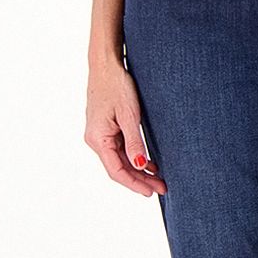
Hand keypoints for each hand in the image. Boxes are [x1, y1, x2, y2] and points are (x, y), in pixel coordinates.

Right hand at [86, 57, 165, 196]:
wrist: (106, 65)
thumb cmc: (116, 85)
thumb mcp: (129, 115)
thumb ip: (134, 142)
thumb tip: (139, 166)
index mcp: (98, 139)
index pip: (116, 171)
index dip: (134, 184)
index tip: (151, 192)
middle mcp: (95, 140)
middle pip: (119, 168)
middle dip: (140, 180)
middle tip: (162, 188)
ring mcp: (100, 134)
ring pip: (120, 160)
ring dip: (139, 170)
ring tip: (159, 179)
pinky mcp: (106, 129)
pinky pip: (120, 149)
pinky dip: (134, 157)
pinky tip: (149, 163)